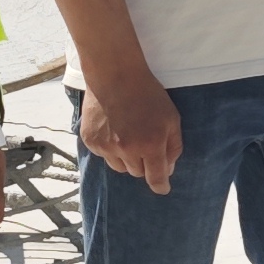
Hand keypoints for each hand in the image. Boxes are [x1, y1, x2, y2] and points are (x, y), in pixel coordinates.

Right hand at [79, 73, 182, 192]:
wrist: (115, 75)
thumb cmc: (148, 94)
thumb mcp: (172, 118)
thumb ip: (173, 147)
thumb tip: (168, 170)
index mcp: (150, 145)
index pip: (155, 177)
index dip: (160, 185)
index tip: (162, 188)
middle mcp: (126, 150)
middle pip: (137, 173)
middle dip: (144, 163)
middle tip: (144, 142)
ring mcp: (106, 147)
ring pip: (119, 167)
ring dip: (126, 158)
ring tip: (127, 134)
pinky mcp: (90, 141)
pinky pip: (104, 156)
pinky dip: (110, 148)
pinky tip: (113, 129)